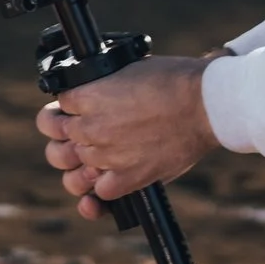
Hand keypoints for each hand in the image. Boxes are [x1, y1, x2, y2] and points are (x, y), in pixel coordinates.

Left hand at [36, 55, 219, 218]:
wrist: (206, 103)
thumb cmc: (174, 80)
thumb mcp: (127, 69)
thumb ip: (104, 86)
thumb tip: (97, 93)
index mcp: (86, 96)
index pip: (57, 109)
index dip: (67, 112)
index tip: (78, 113)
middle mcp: (90, 127)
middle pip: (58, 142)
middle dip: (68, 140)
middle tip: (85, 138)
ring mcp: (106, 155)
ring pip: (72, 173)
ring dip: (81, 169)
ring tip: (92, 164)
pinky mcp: (128, 177)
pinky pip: (102, 194)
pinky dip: (105, 190)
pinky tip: (113, 181)